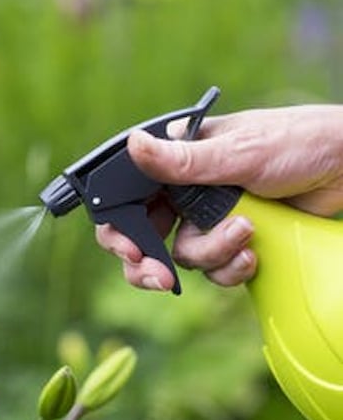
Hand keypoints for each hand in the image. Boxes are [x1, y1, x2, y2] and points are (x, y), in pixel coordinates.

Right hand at [96, 104, 342, 290]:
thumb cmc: (297, 142)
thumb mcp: (237, 151)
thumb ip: (182, 160)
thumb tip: (132, 145)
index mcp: (177, 162)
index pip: (129, 199)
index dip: (121, 230)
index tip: (130, 252)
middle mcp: (186, 193)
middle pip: (144, 238)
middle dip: (150, 262)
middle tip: (159, 277)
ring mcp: (209, 219)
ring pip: (184, 257)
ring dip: (213, 254)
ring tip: (246, 233)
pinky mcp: (233, 241)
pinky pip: (215, 269)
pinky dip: (232, 268)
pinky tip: (254, 252)